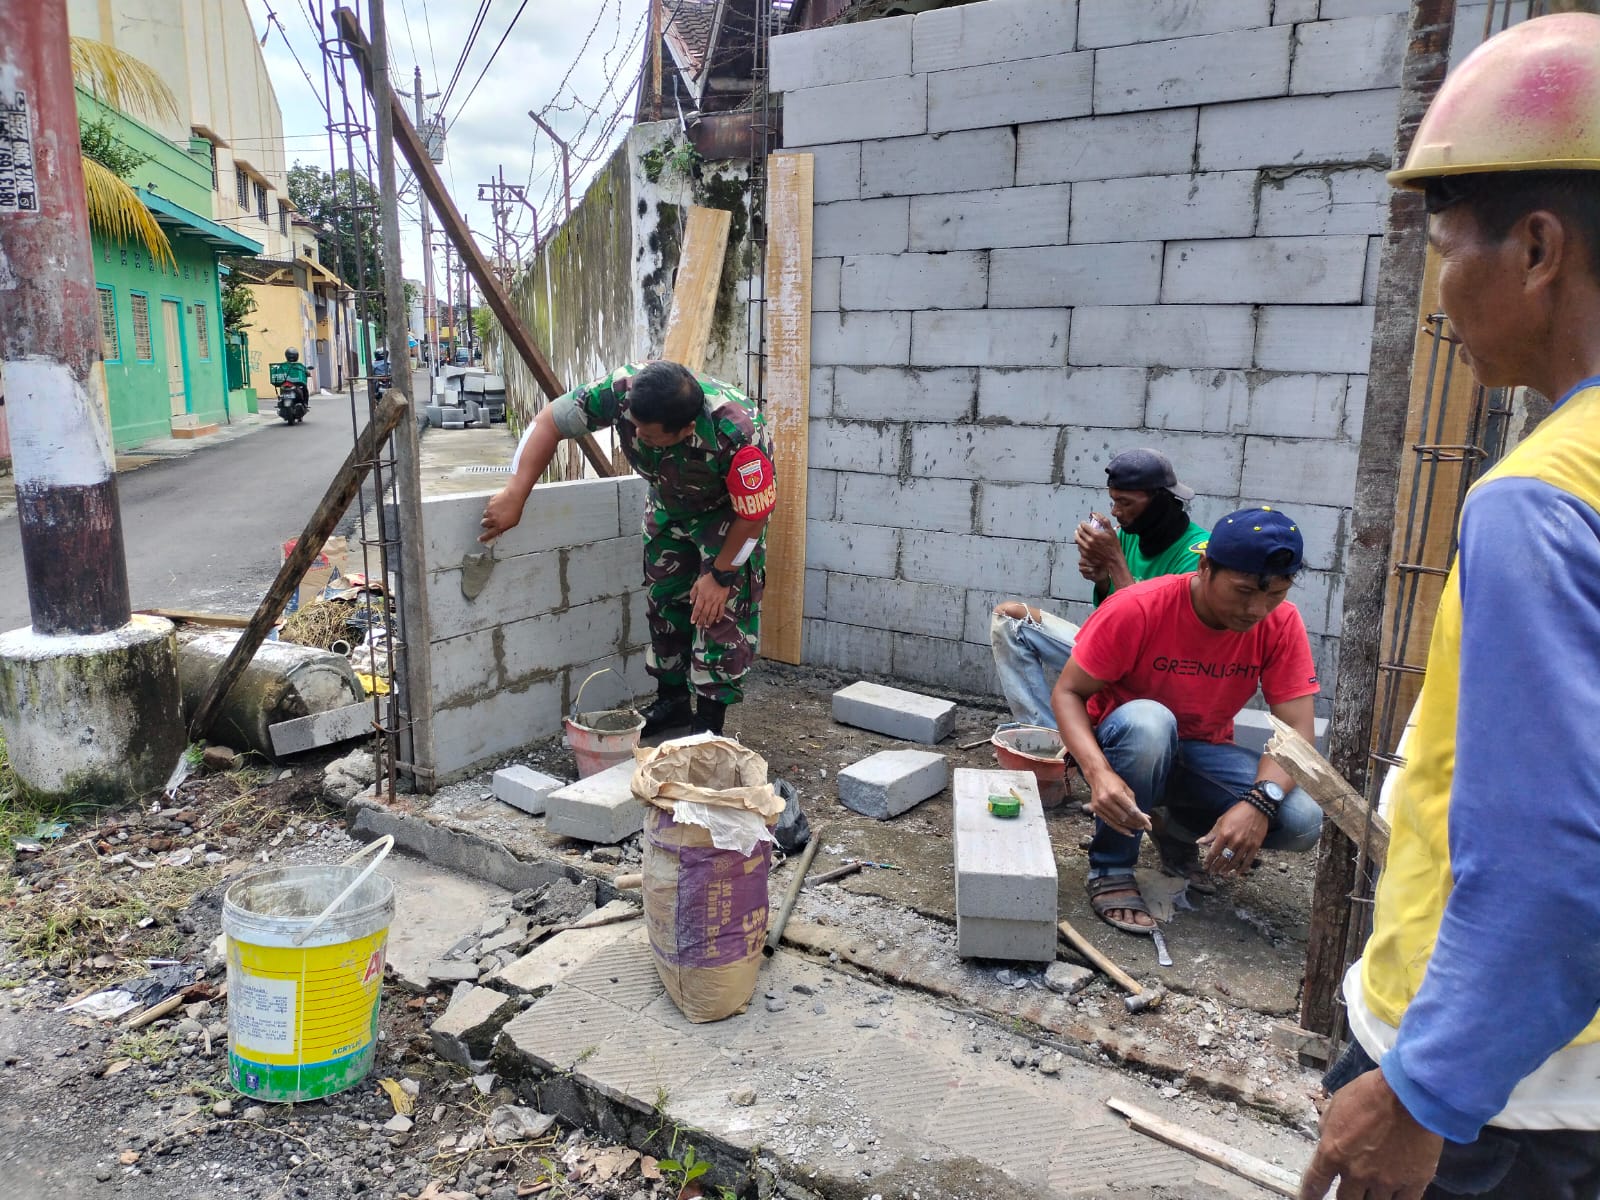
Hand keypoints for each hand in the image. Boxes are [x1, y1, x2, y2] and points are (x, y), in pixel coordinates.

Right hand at [479, 486, 526, 543]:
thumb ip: (505, 528)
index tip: (480, 539)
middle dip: (486, 524)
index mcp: (500, 526)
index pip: (489, 534)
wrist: (514, 497)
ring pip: (484, 515)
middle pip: (483, 524)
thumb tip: (500, 532)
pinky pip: (487, 508)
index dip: (484, 537)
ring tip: (496, 512)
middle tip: (491, 521)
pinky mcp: (489, 504)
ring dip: (488, 515)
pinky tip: (497, 506)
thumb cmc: (516, 509)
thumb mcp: (513, 522)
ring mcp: (490, 512)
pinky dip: (491, 508)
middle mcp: (493, 520)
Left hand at [689, 573, 731, 628]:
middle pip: (704, 613)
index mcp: (702, 596)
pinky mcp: (723, 601)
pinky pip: (721, 610)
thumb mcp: (697, 584)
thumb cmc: (708, 578)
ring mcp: (717, 601)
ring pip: (712, 614)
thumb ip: (693, 593)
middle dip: (701, 621)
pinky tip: (717, 620)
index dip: (695, 616)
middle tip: (699, 626)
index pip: (697, 609)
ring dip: (709, 621)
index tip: (693, 621)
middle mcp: (709, 600)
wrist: (720, 575)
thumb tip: (691, 602)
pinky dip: (719, 616)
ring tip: (707, 626)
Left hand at [1076, 515, 1118, 579]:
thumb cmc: (1114, 546)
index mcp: (1095, 534)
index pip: (1084, 525)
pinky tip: (1082, 541)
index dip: (1083, 523)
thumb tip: (1095, 514)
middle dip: (1079, 528)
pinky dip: (1079, 543)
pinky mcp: (1085, 555)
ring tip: (1079, 533)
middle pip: (1079, 532)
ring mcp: (1086, 549)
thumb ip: (1103, 521)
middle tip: (1080, 527)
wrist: (1113, 561)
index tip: (1083, 522)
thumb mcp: (1111, 531)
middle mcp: (1089, 541)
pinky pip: (1079, 547)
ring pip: (1077, 539)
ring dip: (1077, 534)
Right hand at [1086, 769, 1151, 836]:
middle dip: (1136, 823)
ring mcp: (1100, 806)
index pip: (1131, 810)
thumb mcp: (1126, 788)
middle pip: (1125, 817)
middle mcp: (1106, 800)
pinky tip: (1127, 831)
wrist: (1097, 775)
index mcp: (1115, 793)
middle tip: (1144, 826)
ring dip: (1129, 826)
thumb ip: (1133, 802)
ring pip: (1118, 822)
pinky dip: (1119, 828)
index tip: (1148, 825)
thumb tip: (1143, 816)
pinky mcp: (1096, 810)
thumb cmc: (1113, 780)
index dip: (1141, 819)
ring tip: (1137, 828)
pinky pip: (1109, 822)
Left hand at [1197, 801, 1268, 876]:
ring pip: (1235, 861)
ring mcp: (1246, 844)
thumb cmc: (1237, 812)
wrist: (1257, 807)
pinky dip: (1242, 868)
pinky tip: (1237, 873)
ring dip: (1227, 869)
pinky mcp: (1255, 846)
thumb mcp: (1221, 821)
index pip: (1214, 851)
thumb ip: (1211, 834)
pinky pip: (1248, 860)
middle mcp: (1235, 840)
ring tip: (1222, 873)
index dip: (1209, 860)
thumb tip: (1200, 842)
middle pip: (1224, 858)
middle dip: (1217, 866)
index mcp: (1224, 833)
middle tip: (1213, 872)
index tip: (1206, 866)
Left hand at [1299, 1069, 1442, 1199]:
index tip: (1307, 1199)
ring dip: (1369, 1198)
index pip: (1315, 1183)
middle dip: (1344, 1198)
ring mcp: (1385, 1181)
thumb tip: (1327, 1139)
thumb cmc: (1370, 1092)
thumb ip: (1329, 1127)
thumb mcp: (1337, 1104)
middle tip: (1347, 1192)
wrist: (1409, 1094)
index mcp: (1333, 1152)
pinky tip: (1394, 1198)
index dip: (1309, 1195)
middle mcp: (1356, 1173)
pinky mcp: (1413, 1182)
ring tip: (1370, 1191)